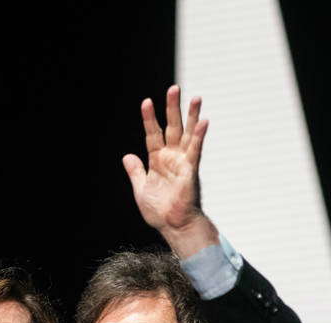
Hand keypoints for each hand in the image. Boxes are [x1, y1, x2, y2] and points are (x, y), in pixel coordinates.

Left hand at [122, 85, 215, 256]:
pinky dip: (198, 136)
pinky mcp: (191, 171)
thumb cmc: (160, 211)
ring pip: (187, 134)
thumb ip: (135, 171)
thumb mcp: (141, 189)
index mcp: (158, 160)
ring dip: (191, 116)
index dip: (150, 119)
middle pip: (172, 128)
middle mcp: (172, 158)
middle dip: (172, 108)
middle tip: (174, 88)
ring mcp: (183, 162)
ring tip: (195, 97)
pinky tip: (203, 122)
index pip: (153, 134)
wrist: (172, 226)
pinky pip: (195, 151)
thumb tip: (127, 156)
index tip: (146, 102)